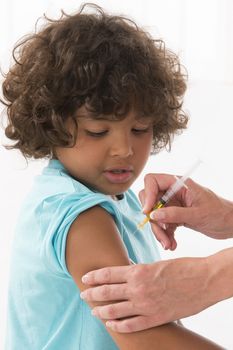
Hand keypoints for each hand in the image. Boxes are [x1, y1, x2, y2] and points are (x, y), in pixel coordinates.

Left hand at [81, 257, 211, 331]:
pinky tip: (112, 325)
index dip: (93, 276)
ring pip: (115, 310)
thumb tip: (125, 274)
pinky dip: (119, 325)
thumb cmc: (182, 267)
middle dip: (92, 294)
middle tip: (84, 295)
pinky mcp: (156, 318)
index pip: (108, 274)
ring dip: (102, 311)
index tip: (85, 278)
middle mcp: (138, 288)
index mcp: (138, 271)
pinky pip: (132, 325)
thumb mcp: (156, 264)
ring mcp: (145, 305)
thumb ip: (139, 271)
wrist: (203, 280)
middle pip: (107, 292)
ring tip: (94, 311)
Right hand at [140, 174, 232, 249]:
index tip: (148, 212)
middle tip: (161, 230)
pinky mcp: (175, 216)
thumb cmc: (220, 214)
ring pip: (155, 215)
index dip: (147, 194)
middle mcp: (173, 192)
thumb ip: (175, 214)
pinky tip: (172, 244)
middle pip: (150, 200)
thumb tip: (153, 215)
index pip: (152, 181)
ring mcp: (173, 204)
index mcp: (178, 184)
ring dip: (159, 231)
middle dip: (152, 218)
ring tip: (168, 244)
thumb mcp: (198, 214)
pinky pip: (162, 224)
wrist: (231, 225)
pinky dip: (165, 235)